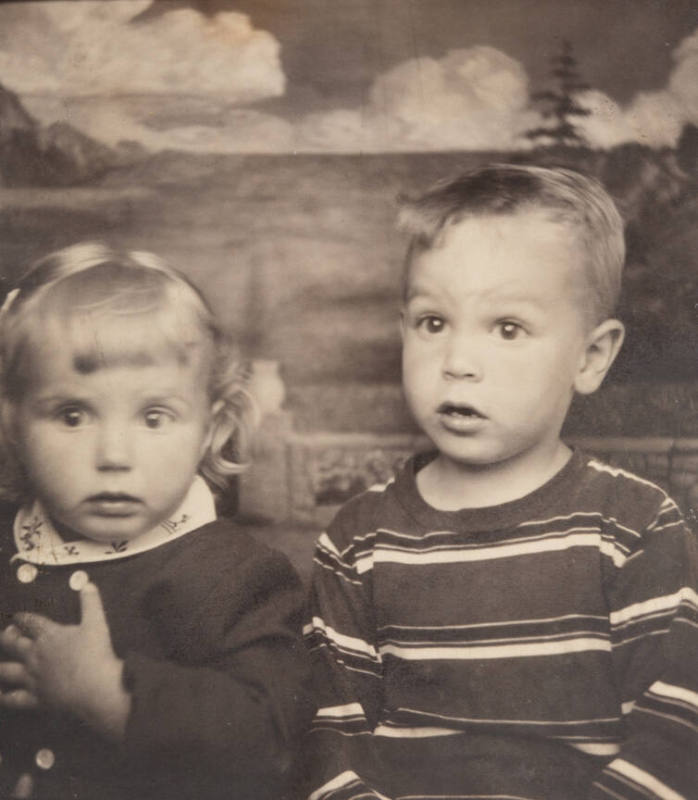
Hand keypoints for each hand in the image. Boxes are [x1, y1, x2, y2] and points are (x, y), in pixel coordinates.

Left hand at [0, 582, 129, 739]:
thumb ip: (91, 602)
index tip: (16, 616)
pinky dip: (4, 697)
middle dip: (7, 637)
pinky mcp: (36, 698)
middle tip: (7, 634)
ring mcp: (33, 677)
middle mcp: (36, 655)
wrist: (95, 686)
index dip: (22, 618)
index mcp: (49, 635)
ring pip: (7, 670)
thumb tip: (87, 584)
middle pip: (14, 643)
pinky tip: (0, 695)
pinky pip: (14, 699)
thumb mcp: (96, 622)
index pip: (30, 622)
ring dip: (1, 666)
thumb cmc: (96, 653)